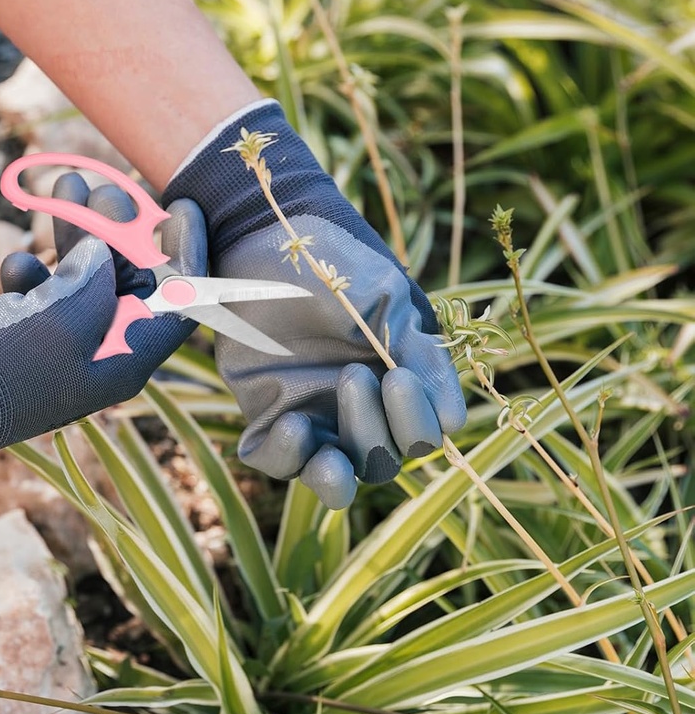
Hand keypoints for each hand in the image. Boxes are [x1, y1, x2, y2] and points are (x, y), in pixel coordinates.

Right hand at [0, 191, 206, 486]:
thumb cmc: (1, 366)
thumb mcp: (64, 314)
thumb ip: (98, 274)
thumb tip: (102, 250)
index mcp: (127, 359)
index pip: (181, 301)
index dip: (187, 250)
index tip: (183, 204)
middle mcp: (104, 355)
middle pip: (132, 280)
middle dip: (121, 228)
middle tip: (105, 187)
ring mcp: (64, 347)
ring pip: (86, 277)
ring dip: (77, 233)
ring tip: (64, 188)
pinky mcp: (27, 339)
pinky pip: (47, 293)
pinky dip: (37, 270)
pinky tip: (14, 263)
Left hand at [163, 99, 465, 509]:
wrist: (262, 235)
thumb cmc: (333, 262)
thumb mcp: (384, 299)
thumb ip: (421, 353)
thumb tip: (451, 421)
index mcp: (399, 378)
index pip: (427, 432)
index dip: (419, 420)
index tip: (397, 376)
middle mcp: (360, 406)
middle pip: (385, 461)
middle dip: (376, 431)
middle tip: (352, 375)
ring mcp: (313, 413)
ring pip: (337, 477)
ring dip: (338, 475)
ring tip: (328, 452)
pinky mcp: (266, 414)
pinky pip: (279, 462)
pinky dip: (289, 458)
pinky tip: (293, 429)